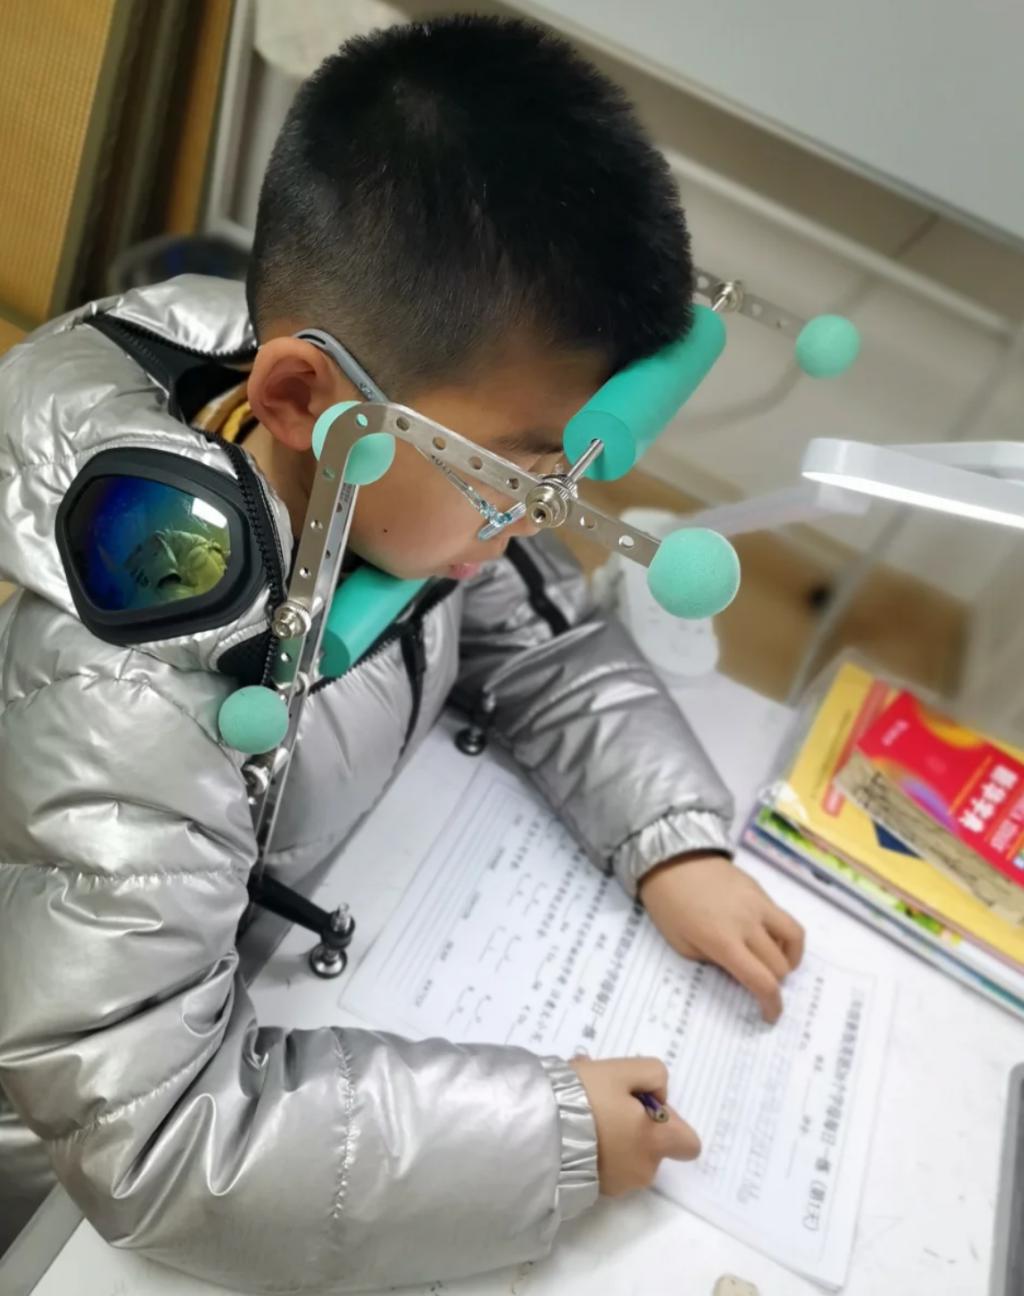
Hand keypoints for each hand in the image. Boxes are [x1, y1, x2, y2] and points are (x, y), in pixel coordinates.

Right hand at [570, 1056, 700, 1195]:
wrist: (537, 1132)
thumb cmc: (585, 1099)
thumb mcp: (622, 1069)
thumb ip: (653, 1074)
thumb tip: (657, 1096)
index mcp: (656, 1141)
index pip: (689, 1143)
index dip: (671, 1119)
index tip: (643, 1104)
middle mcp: (643, 1169)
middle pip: (652, 1143)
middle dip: (634, 1119)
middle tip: (605, 1096)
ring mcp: (617, 1183)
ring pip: (626, 1150)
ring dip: (612, 1130)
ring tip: (580, 1105)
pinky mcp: (593, 1188)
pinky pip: (605, 1163)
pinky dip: (596, 1146)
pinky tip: (570, 1124)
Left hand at [640, 853, 804, 1023]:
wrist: (669, 857)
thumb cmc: (667, 905)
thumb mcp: (682, 945)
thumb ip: (714, 963)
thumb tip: (739, 972)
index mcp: (723, 942)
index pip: (762, 981)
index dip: (772, 1004)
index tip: (770, 1015)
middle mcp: (748, 924)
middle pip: (780, 964)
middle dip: (775, 982)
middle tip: (761, 984)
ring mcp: (758, 903)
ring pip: (795, 937)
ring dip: (790, 957)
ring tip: (776, 962)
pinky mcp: (760, 889)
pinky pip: (782, 917)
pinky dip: (782, 934)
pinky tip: (766, 937)